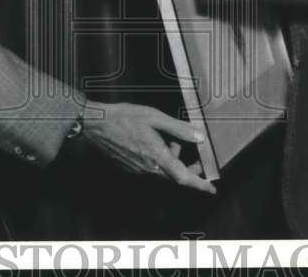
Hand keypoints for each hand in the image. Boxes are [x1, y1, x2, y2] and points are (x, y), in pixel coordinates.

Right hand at [80, 100, 216, 194]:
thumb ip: (178, 128)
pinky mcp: (129, 167)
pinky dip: (159, 160)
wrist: (96, 124)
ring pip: (163, 172)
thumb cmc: (124, 118)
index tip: (211, 189)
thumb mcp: (154, 117)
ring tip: (171, 141)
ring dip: (172, 161)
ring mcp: (137, 169)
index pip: (183, 177)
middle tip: (197, 159)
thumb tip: (199, 137)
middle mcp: (148, 168)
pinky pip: (151, 169)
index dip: (199, 184)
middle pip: (175, 176)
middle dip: (188, 170)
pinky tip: (155, 143)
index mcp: (157, 157)